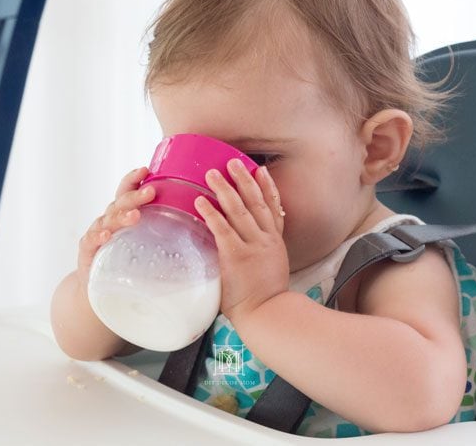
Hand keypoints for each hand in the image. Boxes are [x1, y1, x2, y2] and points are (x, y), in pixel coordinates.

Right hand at [76, 167, 155, 282]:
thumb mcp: (145, 242)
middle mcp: (109, 220)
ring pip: (108, 219)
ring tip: (135, 215)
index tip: (145, 169)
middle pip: (121, 202)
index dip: (133, 179)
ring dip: (122, 216)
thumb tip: (197, 224)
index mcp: (123, 214)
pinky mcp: (88, 252)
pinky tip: (107, 236)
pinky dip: (98, 237)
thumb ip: (164, 231)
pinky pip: (92, 241)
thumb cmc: (127, 261)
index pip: (126, 191)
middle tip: (151, 191)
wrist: (99, 289)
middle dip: (136, 196)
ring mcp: (97, 234)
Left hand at [194, 159, 288, 323]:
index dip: (267, 187)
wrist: (269, 313)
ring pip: (238, 210)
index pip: (273, 208)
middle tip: (232, 162)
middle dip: (244, 180)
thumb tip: (247, 252)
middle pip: (255, 202)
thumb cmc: (267, 299)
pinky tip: (200, 201)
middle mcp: (265, 239)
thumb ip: (261, 257)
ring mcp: (252, 246)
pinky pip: (222, 229)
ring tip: (211, 173)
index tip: (261, 171)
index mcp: (275, 243)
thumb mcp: (272, 270)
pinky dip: (211, 213)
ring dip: (224, 189)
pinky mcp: (236, 256)